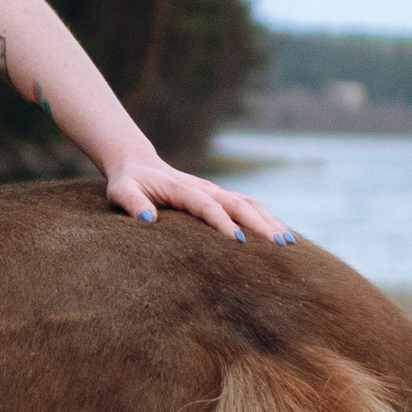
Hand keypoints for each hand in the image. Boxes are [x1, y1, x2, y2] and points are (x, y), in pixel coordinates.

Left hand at [102, 157, 293, 244]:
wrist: (138, 165)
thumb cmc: (129, 183)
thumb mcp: (121, 191)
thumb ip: (131, 203)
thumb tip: (145, 219)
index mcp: (182, 189)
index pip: (207, 206)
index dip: (223, 222)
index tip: (239, 241)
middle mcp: (205, 189)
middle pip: (238, 204)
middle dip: (260, 224)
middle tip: (280, 246)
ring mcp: (215, 192)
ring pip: (249, 204)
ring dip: (270, 222)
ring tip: (290, 244)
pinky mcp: (220, 198)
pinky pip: (249, 207)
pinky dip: (267, 220)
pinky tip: (282, 237)